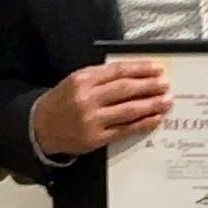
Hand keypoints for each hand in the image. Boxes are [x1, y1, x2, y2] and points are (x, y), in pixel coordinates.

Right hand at [31, 61, 171, 156]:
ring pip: (128, 110)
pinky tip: (155, 118)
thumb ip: (102, 77)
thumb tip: (135, 74)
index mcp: (83, 79)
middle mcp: (87, 98)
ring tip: (166, 100)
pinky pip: (124, 129)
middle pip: (126, 89)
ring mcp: (91, 119)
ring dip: (151, 105)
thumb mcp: (76, 81)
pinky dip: (142, 123)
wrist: (40, 128)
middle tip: (166, 84)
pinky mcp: (95, 138)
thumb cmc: (62, 101)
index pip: (118, 71)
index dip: (140, 69)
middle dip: (150, 86)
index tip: (157, 68)